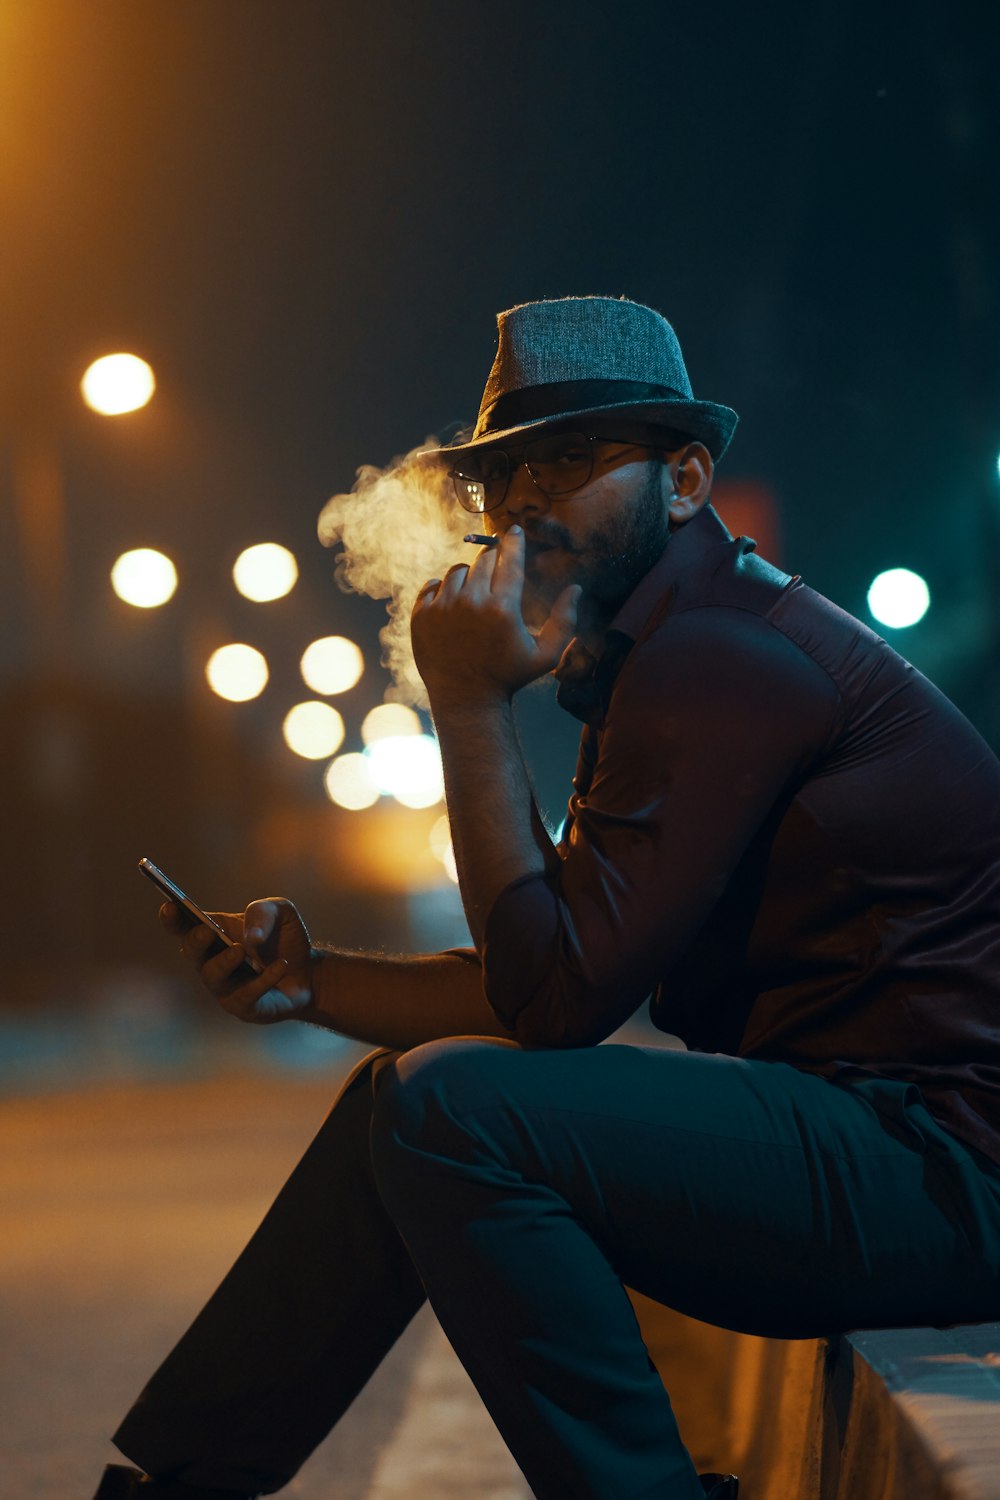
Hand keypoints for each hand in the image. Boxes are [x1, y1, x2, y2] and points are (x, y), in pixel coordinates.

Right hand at [160, 897, 316, 1024]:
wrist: (310, 971)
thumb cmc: (285, 940)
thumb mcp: (280, 912)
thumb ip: (263, 912)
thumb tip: (250, 938)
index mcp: (214, 934)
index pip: (183, 926)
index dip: (172, 919)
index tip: (169, 907)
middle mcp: (212, 962)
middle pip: (191, 952)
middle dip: (195, 941)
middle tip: (206, 931)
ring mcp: (225, 987)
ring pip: (213, 977)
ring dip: (224, 962)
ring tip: (240, 950)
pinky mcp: (245, 1007)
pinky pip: (249, 994)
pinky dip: (265, 979)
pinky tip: (281, 965)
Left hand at [410, 527, 579, 704]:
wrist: (466, 698)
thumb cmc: (509, 676)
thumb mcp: (545, 655)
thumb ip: (564, 620)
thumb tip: (576, 588)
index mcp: (503, 608)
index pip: (510, 559)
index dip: (514, 541)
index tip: (514, 530)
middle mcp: (471, 603)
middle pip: (483, 560)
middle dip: (493, 561)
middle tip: (497, 576)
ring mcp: (443, 609)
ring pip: (457, 571)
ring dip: (468, 577)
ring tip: (475, 598)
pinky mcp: (421, 616)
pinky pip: (432, 585)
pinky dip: (442, 590)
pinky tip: (453, 606)